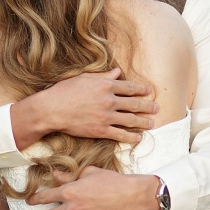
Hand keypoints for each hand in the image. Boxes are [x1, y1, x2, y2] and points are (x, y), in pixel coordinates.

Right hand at [11, 68, 157, 149]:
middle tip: (157, 108)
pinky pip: (120, 134)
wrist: (52, 109)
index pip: (129, 87)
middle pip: (134, 104)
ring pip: (130, 120)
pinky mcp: (101, 130)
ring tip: (151, 123)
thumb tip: (117, 72)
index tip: (149, 91)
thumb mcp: (85, 78)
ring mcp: (106, 116)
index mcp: (106, 85)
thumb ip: (104, 76)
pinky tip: (138, 138)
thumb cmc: (65, 91)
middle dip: (147, 106)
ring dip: (143, 122)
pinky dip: (131, 137)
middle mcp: (109, 100)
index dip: (141, 89)